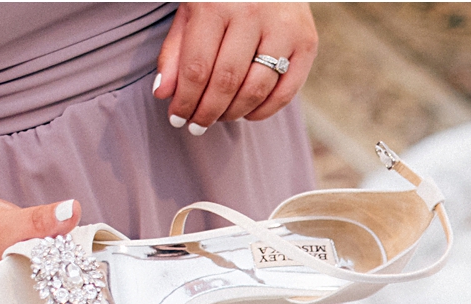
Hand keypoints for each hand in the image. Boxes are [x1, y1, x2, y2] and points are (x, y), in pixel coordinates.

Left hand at [157, 3, 316, 131]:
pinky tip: (248, 113)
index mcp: (214, 4)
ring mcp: (283, 28)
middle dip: (208, 111)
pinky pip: (286, 91)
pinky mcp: (306, 41)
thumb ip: (176, 50)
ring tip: (220, 117)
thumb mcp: (192, 9)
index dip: (186, 100)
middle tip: (197, 125)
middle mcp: (250, 14)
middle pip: (227, 82)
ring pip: (256, 89)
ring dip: (235, 113)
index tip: (177, 118)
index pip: (197, 68)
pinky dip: (265, 110)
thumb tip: (163, 93)